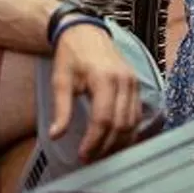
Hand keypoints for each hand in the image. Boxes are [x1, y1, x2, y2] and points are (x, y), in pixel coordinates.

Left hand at [50, 21, 145, 159]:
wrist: (86, 32)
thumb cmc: (72, 56)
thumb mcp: (60, 81)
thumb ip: (61, 110)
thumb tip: (56, 135)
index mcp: (104, 79)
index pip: (103, 119)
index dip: (94, 141)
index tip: (83, 155)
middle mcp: (124, 81)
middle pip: (120, 124)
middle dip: (106, 146)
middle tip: (91, 159)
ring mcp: (133, 83)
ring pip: (132, 122)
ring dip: (119, 142)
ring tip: (102, 154)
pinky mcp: (136, 86)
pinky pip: (137, 114)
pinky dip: (128, 131)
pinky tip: (116, 141)